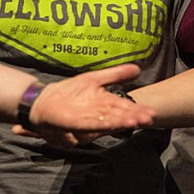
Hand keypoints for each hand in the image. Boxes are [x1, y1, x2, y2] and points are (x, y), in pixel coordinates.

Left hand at [10, 64, 154, 146]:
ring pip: (107, 122)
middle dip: (133, 118)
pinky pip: (88, 125)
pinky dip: (99, 124)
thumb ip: (115, 75)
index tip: (151, 113)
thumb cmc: (69, 93)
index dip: (137, 111)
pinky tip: (110, 123)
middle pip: (118, 117)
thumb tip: (137, 69)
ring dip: (120, 123)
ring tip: (134, 122)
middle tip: (148, 118)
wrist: (43, 101)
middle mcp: (97, 115)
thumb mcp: (94, 79)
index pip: (124, 108)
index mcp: (104, 105)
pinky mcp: (73, 123)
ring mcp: (86, 121)